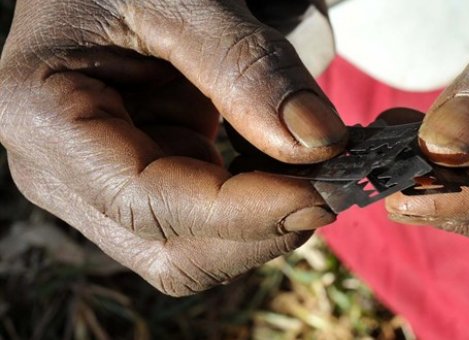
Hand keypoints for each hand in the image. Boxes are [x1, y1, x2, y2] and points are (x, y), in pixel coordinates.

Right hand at [0, 0, 345, 295]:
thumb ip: (246, 67)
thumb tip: (319, 144)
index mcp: (45, 119)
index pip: (149, 203)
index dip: (243, 212)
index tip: (322, 192)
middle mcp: (64, 173)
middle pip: (173, 250)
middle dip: (259, 230)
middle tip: (331, 185)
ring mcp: (105, 186)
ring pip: (195, 248)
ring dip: (265, 223)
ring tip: (315, 170)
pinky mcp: (146, 182)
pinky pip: (207, 222)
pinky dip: (258, 205)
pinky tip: (288, 165)